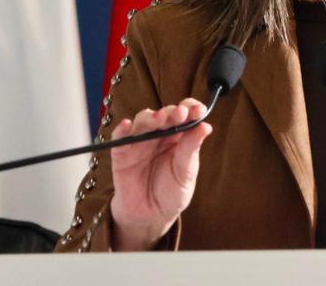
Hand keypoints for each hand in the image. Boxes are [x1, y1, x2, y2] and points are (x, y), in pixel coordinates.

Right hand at [109, 99, 212, 250]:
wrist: (149, 217)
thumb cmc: (170, 194)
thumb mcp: (186, 174)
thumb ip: (191, 150)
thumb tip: (206, 126)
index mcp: (179, 136)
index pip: (185, 115)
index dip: (191, 109)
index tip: (198, 110)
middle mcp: (159, 134)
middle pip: (165, 114)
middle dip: (173, 111)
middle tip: (180, 113)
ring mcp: (140, 141)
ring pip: (143, 120)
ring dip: (151, 117)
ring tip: (159, 118)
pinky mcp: (122, 153)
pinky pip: (119, 137)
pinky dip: (122, 129)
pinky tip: (127, 125)